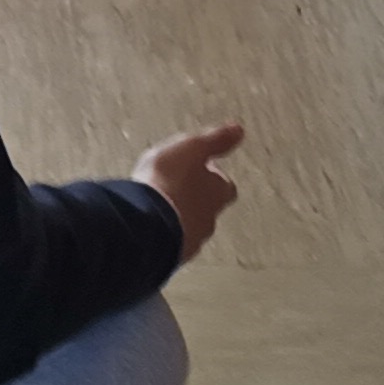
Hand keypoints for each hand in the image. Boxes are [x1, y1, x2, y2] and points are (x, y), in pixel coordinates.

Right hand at [135, 122, 246, 263]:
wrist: (144, 223)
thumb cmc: (169, 181)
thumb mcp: (192, 148)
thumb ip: (215, 140)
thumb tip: (239, 130)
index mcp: (217, 193)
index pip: (225, 186)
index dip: (215, 177)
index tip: (203, 167)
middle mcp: (208, 220)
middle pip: (209, 209)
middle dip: (196, 199)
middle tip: (180, 187)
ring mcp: (189, 240)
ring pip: (189, 226)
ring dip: (178, 217)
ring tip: (160, 207)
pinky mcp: (168, 254)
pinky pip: (169, 241)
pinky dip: (163, 232)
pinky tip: (149, 226)